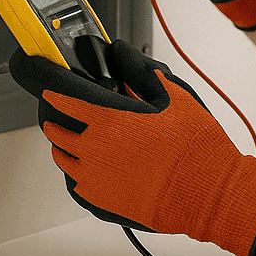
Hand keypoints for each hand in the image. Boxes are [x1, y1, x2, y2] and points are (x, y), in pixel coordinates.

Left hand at [9, 39, 255, 255]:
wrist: (206, 192)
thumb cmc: (194, 146)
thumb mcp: (172, 96)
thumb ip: (140, 71)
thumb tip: (121, 53)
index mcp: (106, 119)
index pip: (65, 99)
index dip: (54, 91)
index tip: (49, 88)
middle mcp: (92, 149)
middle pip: (57, 131)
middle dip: (57, 119)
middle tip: (63, 115)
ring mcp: (94, 178)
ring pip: (64, 159)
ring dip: (65, 147)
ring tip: (75, 142)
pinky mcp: (100, 201)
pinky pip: (77, 184)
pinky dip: (79, 173)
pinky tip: (93, 168)